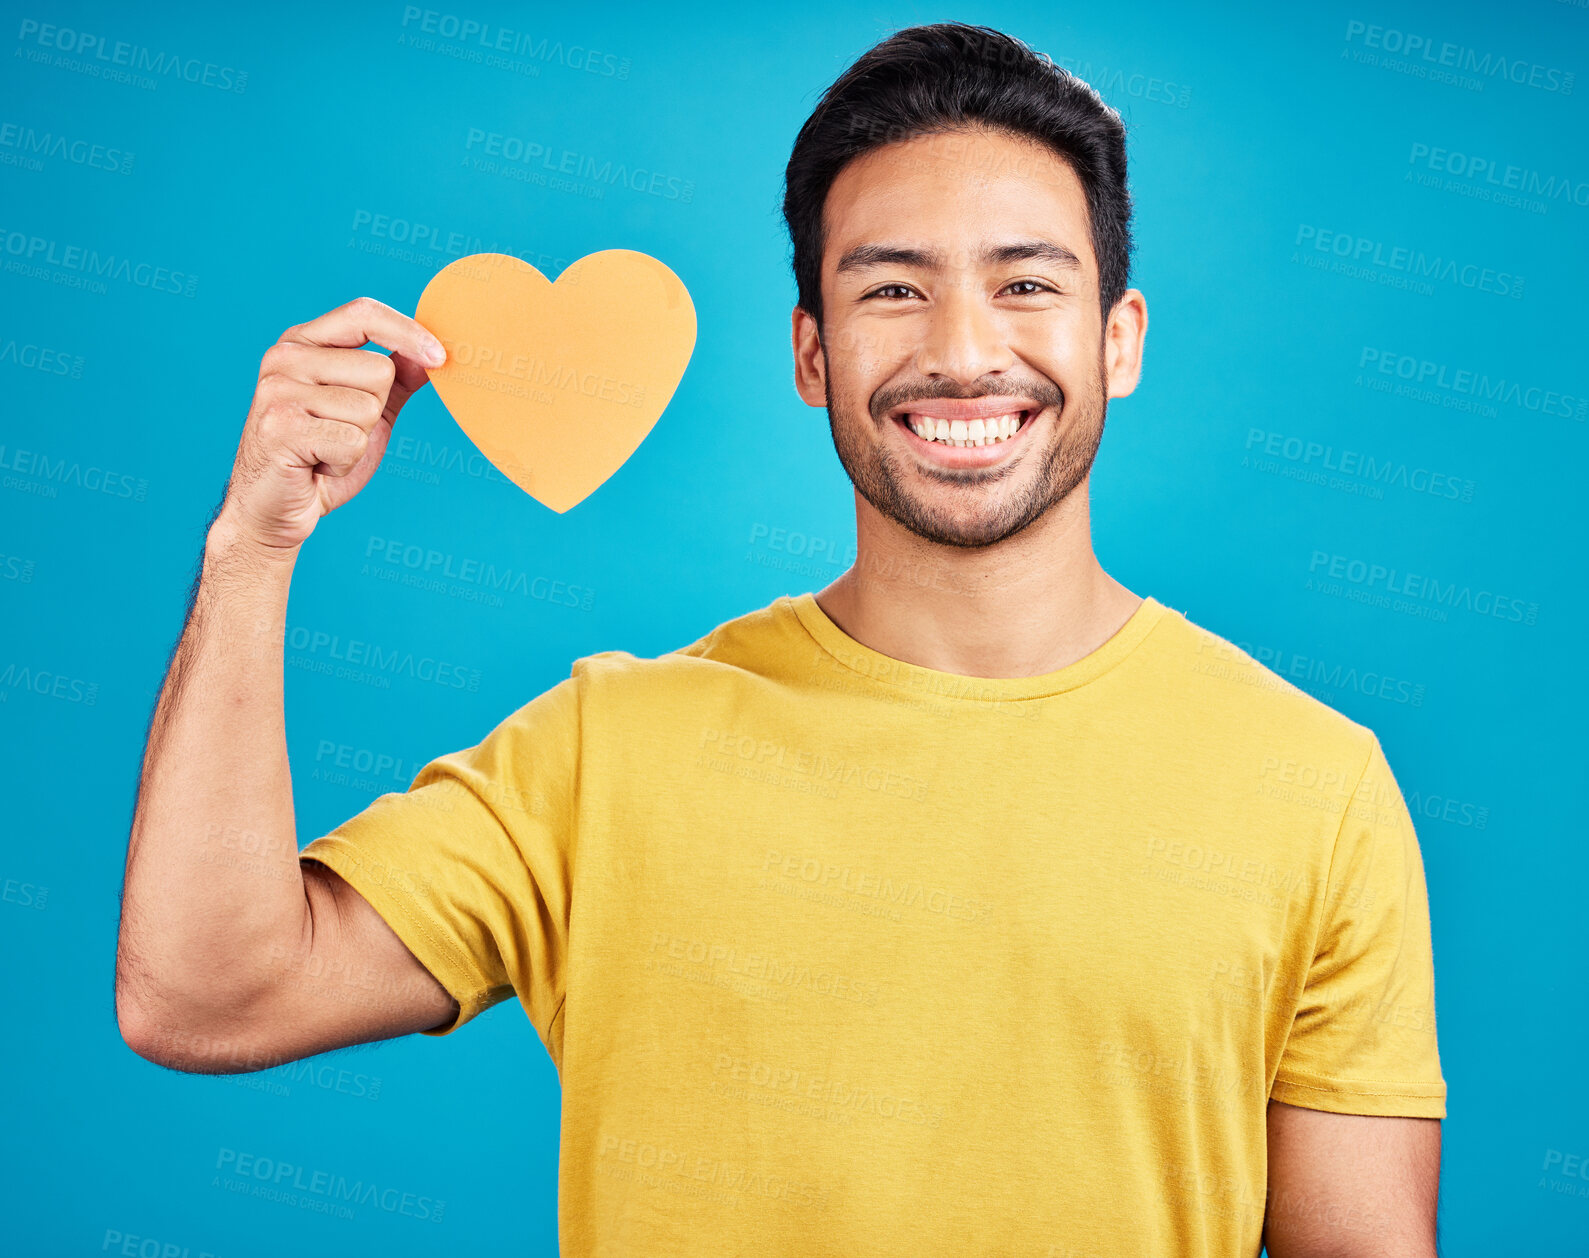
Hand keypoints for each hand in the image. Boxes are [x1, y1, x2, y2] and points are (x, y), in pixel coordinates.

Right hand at [216, 296, 445, 551]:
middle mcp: (284, 358)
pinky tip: (318, 465)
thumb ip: (395, 380)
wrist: (273, 507)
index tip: (440, 358)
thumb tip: (433, 355)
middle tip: (338, 432)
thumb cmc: (320, 456)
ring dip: (359, 441)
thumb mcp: (364, 411)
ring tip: (325, 450)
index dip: (408, 332)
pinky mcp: (280, 428)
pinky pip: (352, 440)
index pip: (363, 314)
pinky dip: (345, 462)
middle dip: (375, 412)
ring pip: (369, 408)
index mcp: (302, 342)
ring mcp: (278, 391)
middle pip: (379, 370)